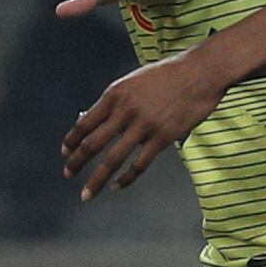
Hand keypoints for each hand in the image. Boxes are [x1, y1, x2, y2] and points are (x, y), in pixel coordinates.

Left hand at [62, 51, 226, 198]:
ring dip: (96, 179)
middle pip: (93, 143)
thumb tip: (96, 121)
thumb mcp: (132, 82)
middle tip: (67, 174)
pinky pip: (140, 164)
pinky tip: (116, 186)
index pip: (85, 122)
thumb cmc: (166, 75)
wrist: (200, 73)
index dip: (72, 140)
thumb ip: (116, 102)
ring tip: (86, 194)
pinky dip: (126, 178)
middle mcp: (125, 111)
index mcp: (114, 94)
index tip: (65, 152)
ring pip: (113, 159)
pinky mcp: (164, 137)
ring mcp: (145, 125)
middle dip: (76, 162)